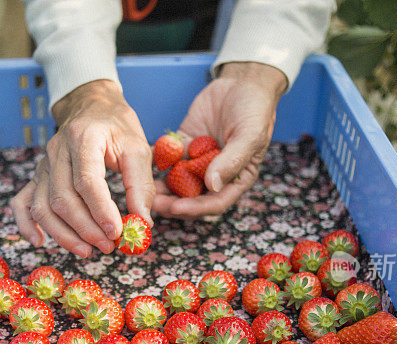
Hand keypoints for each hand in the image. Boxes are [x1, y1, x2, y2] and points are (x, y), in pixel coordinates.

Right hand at [11, 80, 154, 257]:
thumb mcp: (138, 148)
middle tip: (109, 247)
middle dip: (86, 229)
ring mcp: (43, 164)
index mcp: (84, 138)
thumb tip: (142, 224)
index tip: (117, 232)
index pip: (87, 181)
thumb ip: (141, 186)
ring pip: (42, 206)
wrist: (91, 105)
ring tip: (87, 251)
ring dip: (63, 234)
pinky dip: (27, 224)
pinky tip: (40, 242)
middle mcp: (57, 151)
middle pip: (63, 199)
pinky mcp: (37, 175)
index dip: (101, 211)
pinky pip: (22, 202)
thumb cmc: (117, 127)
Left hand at [153, 62, 287, 218]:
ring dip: (161, 187)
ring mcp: (198, 160)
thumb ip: (232, 161)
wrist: (243, 82)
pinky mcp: (184, 144)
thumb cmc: (255, 110)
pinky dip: (156, 161)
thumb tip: (213, 185)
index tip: (175, 208)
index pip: (215, 202)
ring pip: (176, 181)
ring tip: (142, 188)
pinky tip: (141, 163)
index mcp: (236, 178)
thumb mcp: (250, 135)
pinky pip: (168, 156)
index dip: (195, 208)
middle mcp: (215, 174)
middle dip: (171, 202)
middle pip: (191, 197)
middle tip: (152, 203)